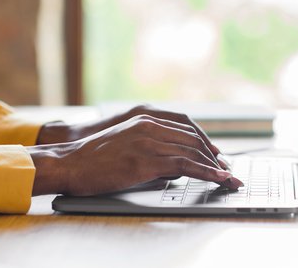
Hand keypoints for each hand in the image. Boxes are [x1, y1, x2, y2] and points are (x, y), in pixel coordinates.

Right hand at [28, 114, 242, 196]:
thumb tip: (175, 166)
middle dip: (214, 155)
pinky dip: (205, 172)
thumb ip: (151, 147)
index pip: (186, 126)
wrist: (69, 163)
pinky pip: (184, 165)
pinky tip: (216, 179)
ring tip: (228, 178)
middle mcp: (149, 126)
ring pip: (192, 151)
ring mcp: (147, 142)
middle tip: (228, 169)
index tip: (217, 154)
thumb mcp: (125, 142)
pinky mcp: (145, 161)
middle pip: (193, 138)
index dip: (205, 141)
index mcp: (145, 118)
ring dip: (215, 166)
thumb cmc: (93, 157)